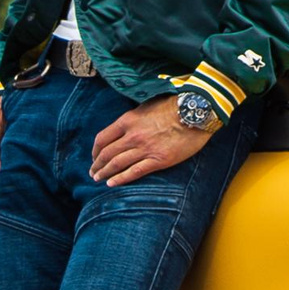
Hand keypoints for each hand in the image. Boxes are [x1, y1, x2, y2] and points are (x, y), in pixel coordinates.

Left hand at [90, 98, 213, 184]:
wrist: (195, 113)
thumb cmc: (173, 106)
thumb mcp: (146, 106)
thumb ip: (133, 119)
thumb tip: (123, 128)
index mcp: (128, 120)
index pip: (102, 138)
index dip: (95, 150)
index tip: (94, 156)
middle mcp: (133, 136)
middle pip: (107, 154)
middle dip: (97, 165)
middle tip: (93, 172)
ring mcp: (145, 149)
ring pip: (117, 164)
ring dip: (105, 173)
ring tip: (99, 179)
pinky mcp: (158, 160)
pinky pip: (135, 172)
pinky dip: (121, 179)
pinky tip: (112, 183)